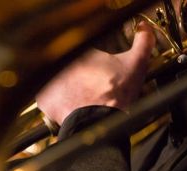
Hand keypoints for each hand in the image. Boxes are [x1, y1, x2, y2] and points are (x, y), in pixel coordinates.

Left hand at [36, 22, 154, 125]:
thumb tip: (143, 32)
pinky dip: (56, 102)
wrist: (98, 121)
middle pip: (70, 68)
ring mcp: (50, 81)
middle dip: (79, 77)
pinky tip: (69, 105)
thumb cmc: (115, 95)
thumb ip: (142, 44)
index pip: (85, 53)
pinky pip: (47, 98)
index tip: (99, 74)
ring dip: (67, 88)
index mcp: (83, 53)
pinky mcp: (43, 98)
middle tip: (91, 88)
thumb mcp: (136, 65)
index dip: (93, 65)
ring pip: (58, 82)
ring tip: (81, 98)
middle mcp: (62, 64)